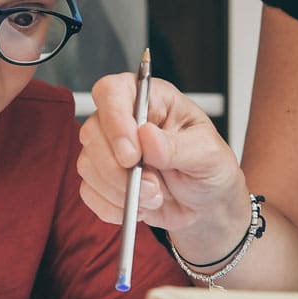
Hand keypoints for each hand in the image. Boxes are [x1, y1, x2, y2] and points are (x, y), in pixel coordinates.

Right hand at [77, 73, 248, 235]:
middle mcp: (123, 119)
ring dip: (120, 191)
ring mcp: (108, 149)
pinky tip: (140, 207)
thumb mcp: (208, 154)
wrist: (207, 205)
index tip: (132, 154)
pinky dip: (113, 207)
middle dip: (119, 170)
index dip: (115, 121)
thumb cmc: (209, 168)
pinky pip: (89, 193)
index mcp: (151, 99)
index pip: (113, 92)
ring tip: (155, 197)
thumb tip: (147, 138)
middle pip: (92, 132)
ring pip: (88, 165)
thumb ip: (178, 146)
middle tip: (153, 187)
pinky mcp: (101, 178)